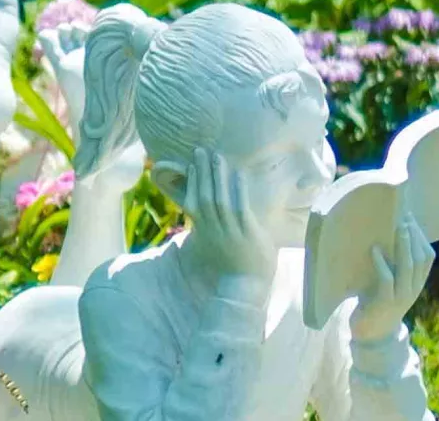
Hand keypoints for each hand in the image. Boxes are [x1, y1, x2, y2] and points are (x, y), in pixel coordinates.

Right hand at [184, 148, 276, 288]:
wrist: (245, 286)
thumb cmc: (232, 264)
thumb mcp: (215, 243)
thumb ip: (211, 227)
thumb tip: (207, 211)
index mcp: (206, 231)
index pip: (193, 204)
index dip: (191, 184)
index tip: (190, 165)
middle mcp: (214, 229)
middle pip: (204, 196)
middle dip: (202, 173)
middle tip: (200, 150)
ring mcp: (230, 230)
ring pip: (220, 199)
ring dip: (218, 176)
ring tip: (217, 156)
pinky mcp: (247, 232)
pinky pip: (241, 208)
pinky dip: (239, 190)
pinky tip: (239, 174)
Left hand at [349, 214, 434, 342]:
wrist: (371, 335)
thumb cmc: (378, 302)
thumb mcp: (392, 283)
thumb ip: (395, 265)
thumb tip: (387, 234)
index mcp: (417, 283)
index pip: (428, 257)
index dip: (421, 237)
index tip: (411, 218)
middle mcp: (413, 289)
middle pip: (420, 258)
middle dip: (414, 236)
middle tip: (404, 218)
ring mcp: (401, 297)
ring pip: (408, 267)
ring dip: (404, 245)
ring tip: (398, 228)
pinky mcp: (385, 303)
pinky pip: (387, 280)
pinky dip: (382, 263)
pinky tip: (375, 250)